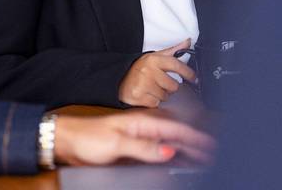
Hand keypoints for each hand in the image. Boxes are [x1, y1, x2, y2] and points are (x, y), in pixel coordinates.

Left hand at [53, 111, 214, 165]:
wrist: (69, 141)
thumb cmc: (88, 137)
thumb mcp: (118, 143)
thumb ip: (145, 147)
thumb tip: (169, 150)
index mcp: (143, 121)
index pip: (177, 130)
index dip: (197, 138)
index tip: (211, 145)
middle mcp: (144, 127)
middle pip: (177, 136)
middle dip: (196, 144)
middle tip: (213, 154)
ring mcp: (140, 136)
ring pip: (170, 142)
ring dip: (186, 149)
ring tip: (202, 158)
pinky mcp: (135, 147)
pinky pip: (160, 150)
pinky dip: (173, 154)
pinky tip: (178, 160)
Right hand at [118, 39, 195, 106]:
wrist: (119, 78)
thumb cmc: (140, 68)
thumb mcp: (155, 56)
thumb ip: (173, 50)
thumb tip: (188, 42)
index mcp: (154, 59)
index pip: (176, 65)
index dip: (188, 73)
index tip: (194, 78)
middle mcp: (148, 71)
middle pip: (173, 85)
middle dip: (170, 87)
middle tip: (161, 83)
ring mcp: (143, 84)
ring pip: (165, 96)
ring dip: (161, 95)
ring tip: (152, 88)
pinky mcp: (138, 97)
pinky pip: (156, 104)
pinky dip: (153, 102)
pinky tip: (147, 95)